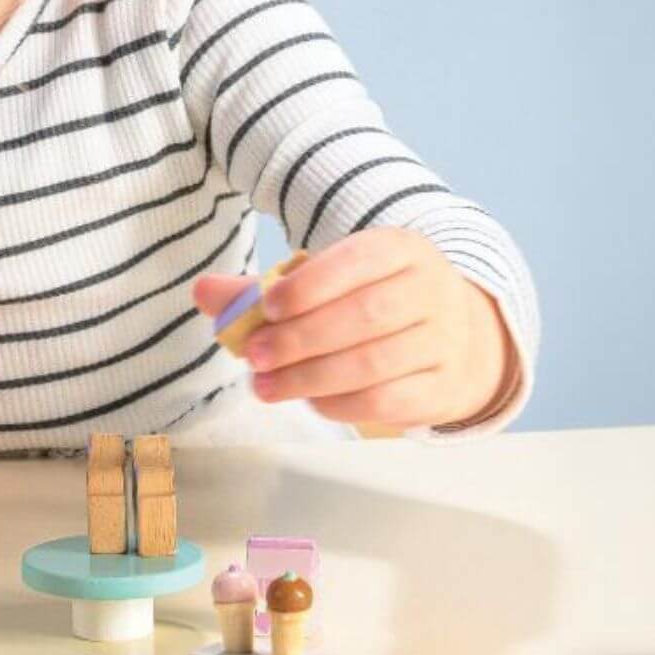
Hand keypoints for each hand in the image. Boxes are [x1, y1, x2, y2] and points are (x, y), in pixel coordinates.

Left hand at [191, 229, 515, 430]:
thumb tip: (201, 291)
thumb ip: (263, 288)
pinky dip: (341, 404)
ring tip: (266, 386)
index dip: (309, 285)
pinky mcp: (443, 388)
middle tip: (255, 356)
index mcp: (399, 250)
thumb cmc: (370, 301)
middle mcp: (431, 290)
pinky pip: (387, 401)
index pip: (356, 261)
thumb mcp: (327, 280)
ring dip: (311, 378)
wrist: (454, 337)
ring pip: (374, 364)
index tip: (268, 307)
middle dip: (301, 339)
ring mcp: (443, 342)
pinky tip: (309, 401)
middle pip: (365, 316)